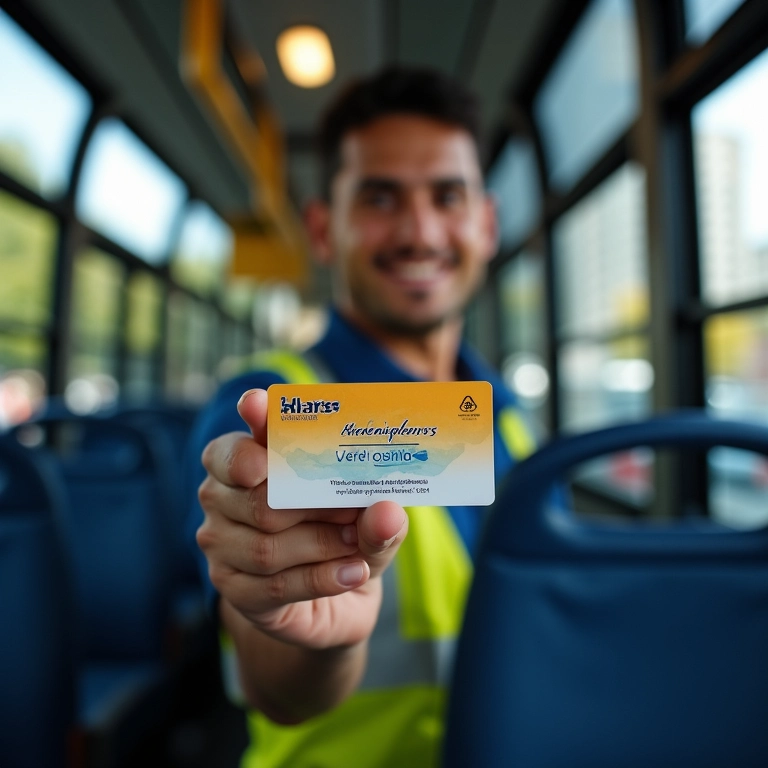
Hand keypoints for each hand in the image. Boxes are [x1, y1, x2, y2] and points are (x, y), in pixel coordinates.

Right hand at [196, 388, 407, 648]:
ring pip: (267, 547)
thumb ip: (377, 512)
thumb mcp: (367, 518)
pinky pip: (275, 585)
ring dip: (322, 546)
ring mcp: (222, 545)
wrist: (333, 600)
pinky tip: (353, 573)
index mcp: (247, 460)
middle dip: (314, 506)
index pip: (235, 443)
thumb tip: (388, 511)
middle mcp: (223, 498)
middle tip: (355, 511)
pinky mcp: (233, 590)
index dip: (248, 424)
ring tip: (359, 546)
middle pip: (259, 499)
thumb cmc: (343, 537)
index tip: (258, 405)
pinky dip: (322, 579)